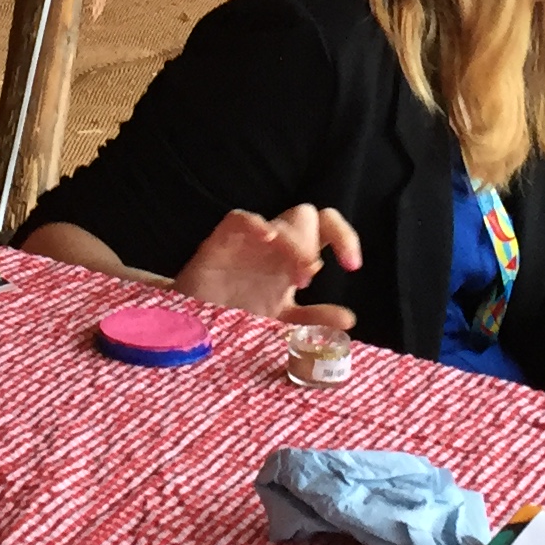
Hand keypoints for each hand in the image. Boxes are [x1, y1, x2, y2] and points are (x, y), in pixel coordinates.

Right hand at [177, 204, 363, 326]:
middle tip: (307, 278)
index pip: (327, 231)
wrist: (192, 328)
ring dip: (294, 241)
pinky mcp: (221, 243)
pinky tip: (266, 239)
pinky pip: (240, 219)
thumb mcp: (281, 324)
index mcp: (294, 261)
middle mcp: (275, 247)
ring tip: (295, 276)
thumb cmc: (237, 318)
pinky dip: (255, 223)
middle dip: (315, 243)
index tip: (353, 265)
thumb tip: (349, 319)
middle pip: (308, 216)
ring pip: (280, 219)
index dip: (345, 238)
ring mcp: (249, 243)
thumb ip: (313, 320)